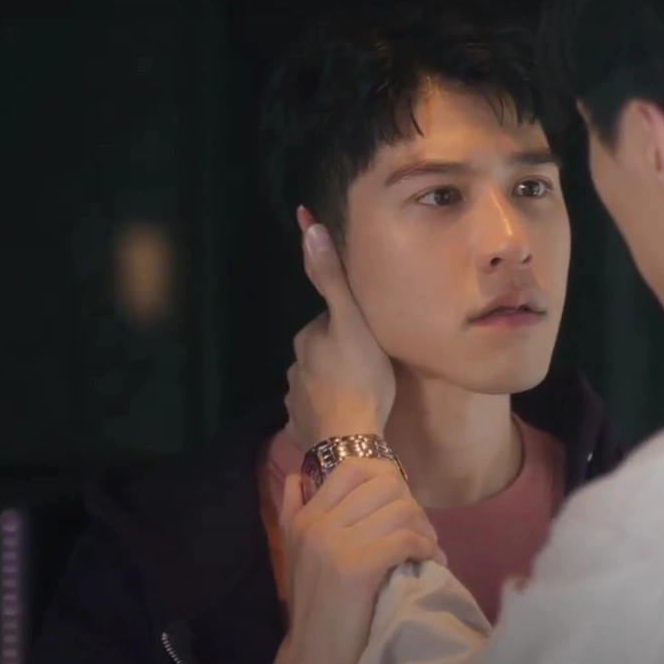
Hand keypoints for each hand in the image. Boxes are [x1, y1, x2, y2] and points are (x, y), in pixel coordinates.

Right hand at [276, 459, 446, 663]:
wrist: (311, 657)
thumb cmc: (313, 607)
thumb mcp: (295, 553)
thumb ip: (293, 510)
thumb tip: (298, 475)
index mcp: (305, 518)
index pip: (352, 468)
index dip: (386, 480)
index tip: (399, 506)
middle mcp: (318, 524)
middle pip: (383, 484)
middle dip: (411, 503)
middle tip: (419, 529)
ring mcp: (336, 544)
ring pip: (400, 509)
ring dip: (424, 528)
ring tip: (428, 548)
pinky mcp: (358, 568)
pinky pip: (406, 539)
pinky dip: (427, 549)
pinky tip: (430, 563)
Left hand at [285, 207, 395, 448]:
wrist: (349, 438)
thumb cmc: (359, 375)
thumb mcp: (352, 320)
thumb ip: (331, 277)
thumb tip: (306, 225)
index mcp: (307, 340)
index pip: (329, 324)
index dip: (350, 328)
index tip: (370, 339)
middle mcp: (294, 367)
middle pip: (321, 354)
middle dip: (339, 356)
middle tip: (370, 368)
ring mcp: (295, 400)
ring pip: (316, 383)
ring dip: (333, 385)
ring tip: (360, 396)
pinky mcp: (300, 428)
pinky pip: (314, 415)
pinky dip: (326, 413)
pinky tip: (344, 420)